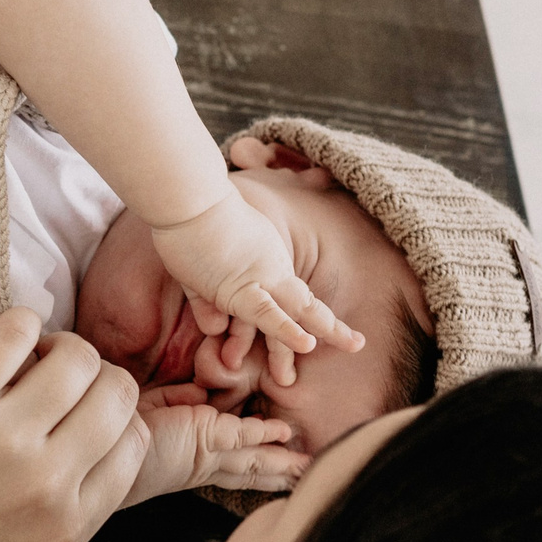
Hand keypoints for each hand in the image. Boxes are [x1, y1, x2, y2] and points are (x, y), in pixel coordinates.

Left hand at [0, 310, 147, 541]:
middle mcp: (47, 490)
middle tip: (54, 370)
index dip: (113, 413)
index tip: (81, 402)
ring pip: (80, 357)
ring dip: (57, 342)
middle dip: (93, 373)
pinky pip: (18, 330)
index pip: (136, 445)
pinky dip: (14, 322)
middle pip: (119, 394)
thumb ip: (59, 506)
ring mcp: (5, 445)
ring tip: (24, 352)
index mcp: (66, 530)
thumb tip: (97, 441)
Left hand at [122, 404, 307, 507]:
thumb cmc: (120, 426)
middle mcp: (203, 462)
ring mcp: (205, 453)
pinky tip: (284, 435)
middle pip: (250, 470)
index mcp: (192, 459)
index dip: (259, 468)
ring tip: (308, 467)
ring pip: (252, 459)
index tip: (280, 472)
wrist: (102, 441)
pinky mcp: (202, 438)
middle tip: (308, 478)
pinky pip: (242, 435)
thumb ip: (180, 400)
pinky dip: (264, 434)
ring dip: (281, 462)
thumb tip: (202, 394)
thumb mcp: (156, 407)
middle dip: (279, 474)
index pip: (233, 465)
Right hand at [148, 189, 361, 384]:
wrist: (185, 196)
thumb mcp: (195, 275)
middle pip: (304, 303)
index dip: (303, 313)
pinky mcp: (241, 288)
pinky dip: (287, 331)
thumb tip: (214, 330)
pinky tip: (307, 344)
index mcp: (263, 259)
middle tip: (356, 344)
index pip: (286, 293)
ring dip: (327, 329)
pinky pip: (268, 314)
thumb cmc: (187, 220)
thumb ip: (206, 303)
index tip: (316, 330)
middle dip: (331, 326)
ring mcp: (260, 277)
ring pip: (299, 310)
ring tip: (353, 345)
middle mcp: (269, 268)